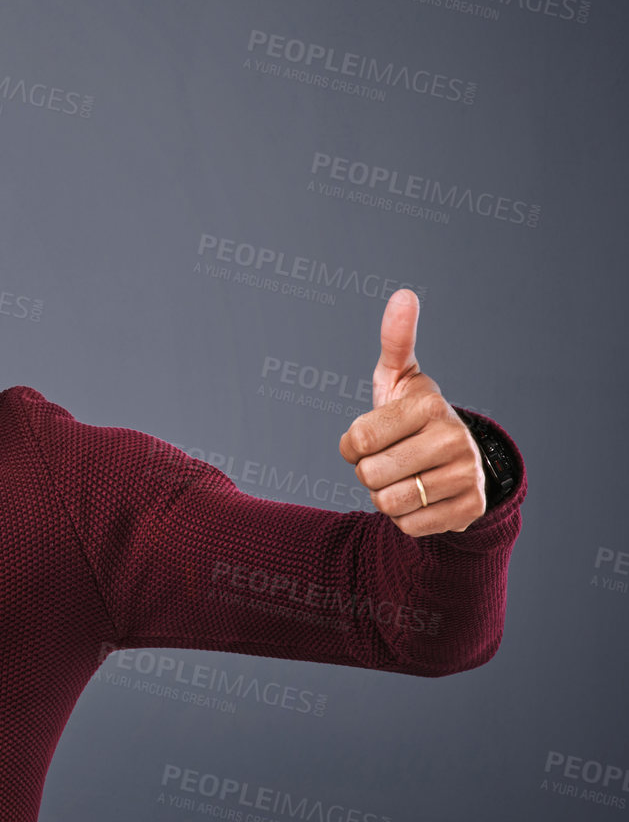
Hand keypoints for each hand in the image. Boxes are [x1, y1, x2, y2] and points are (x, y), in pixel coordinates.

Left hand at [338, 289, 485, 536]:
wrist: (456, 461)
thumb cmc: (412, 417)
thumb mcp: (399, 379)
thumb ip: (396, 340)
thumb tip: (404, 294)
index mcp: (428, 404)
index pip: (356, 440)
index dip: (351, 447)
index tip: (370, 439)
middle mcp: (453, 437)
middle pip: (369, 475)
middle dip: (368, 473)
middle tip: (390, 460)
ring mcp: (466, 474)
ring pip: (387, 504)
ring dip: (384, 497)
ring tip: (404, 478)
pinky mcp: (470, 508)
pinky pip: (408, 527)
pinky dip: (405, 519)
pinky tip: (421, 498)